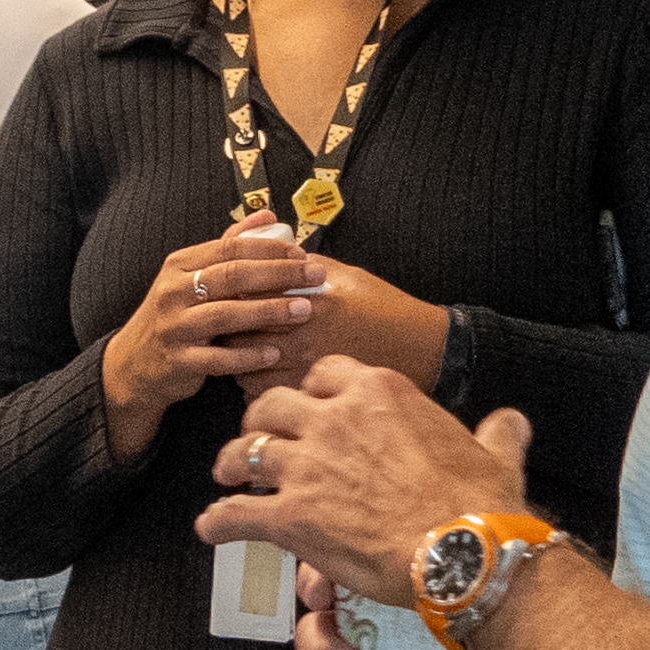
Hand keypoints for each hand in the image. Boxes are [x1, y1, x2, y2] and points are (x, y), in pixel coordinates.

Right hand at [98, 219, 325, 464]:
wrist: (135, 363)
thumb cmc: (176, 315)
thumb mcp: (192, 276)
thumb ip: (229, 246)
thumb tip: (267, 217)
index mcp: (179, 265)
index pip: (230, 247)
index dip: (269, 248)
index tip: (302, 252)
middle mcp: (173, 292)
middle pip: (232, 275)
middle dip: (280, 274)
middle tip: (315, 275)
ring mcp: (174, 327)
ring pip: (226, 315)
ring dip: (270, 311)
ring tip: (304, 310)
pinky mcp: (178, 360)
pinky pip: (218, 359)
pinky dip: (248, 356)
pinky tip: (275, 353)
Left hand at [195, 369, 531, 605]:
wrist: (465, 553)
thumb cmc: (482, 506)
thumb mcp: (496, 456)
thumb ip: (498, 434)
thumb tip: (513, 422)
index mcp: (380, 392)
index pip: (325, 372)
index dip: (311, 391)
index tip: (309, 407)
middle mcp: (334, 418)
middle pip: (272, 404)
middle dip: (260, 421)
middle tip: (260, 440)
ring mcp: (308, 466)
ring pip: (246, 449)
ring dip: (232, 463)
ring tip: (227, 475)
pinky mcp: (291, 515)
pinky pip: (236, 512)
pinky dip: (218, 521)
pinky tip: (211, 528)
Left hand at [230, 247, 449, 399]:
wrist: (423, 349)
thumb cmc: (385, 309)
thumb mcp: (346, 275)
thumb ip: (303, 265)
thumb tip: (270, 253)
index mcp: (309, 300)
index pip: (247, 295)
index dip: (232, 293)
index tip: (231, 292)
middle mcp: (304, 336)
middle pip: (237, 332)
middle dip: (227, 327)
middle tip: (226, 321)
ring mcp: (306, 370)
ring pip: (243, 367)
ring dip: (236, 357)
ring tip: (242, 348)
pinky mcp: (311, 395)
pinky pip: (261, 394)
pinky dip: (252, 383)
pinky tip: (261, 372)